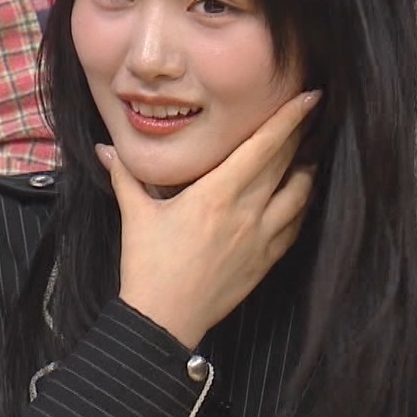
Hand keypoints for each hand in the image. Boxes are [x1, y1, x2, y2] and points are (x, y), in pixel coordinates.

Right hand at [100, 90, 319, 348]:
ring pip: (300, 194)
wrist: (163, 319)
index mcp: (217, 193)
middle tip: (311, 114)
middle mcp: (247, 211)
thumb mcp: (135, 214)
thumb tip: (104, 148)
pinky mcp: (266, 261)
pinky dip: (302, 205)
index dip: (289, 119)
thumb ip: (124, 176)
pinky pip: (296, 225)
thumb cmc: (148, 264)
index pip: (263, 147)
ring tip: (309, 152)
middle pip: (286, 163)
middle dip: (301, 135)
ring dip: (307, 170)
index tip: (309, 97)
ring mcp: (261, 238)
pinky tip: (300, 195)